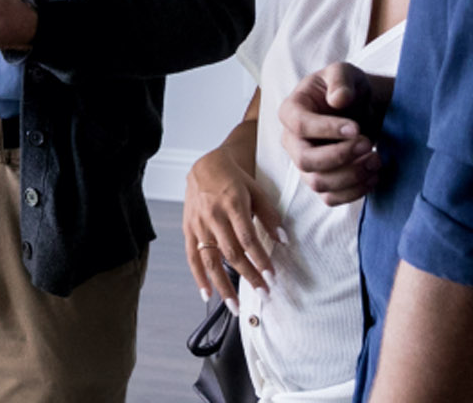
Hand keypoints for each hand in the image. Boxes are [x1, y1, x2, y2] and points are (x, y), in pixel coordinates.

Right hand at [183, 140, 282, 306]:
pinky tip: (208, 294)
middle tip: (263, 293)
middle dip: (248, 276)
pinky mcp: (188, 229)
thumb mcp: (256, 191)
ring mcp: (198, 224)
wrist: (205, 166)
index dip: (260, 260)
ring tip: (236, 307)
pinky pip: (192, 257)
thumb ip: (270, 216)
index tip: (272, 277)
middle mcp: (213, 216)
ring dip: (223, 286)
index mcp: (232, 204)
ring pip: (210, 260)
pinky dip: (199, 277)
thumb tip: (284, 241)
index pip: (248, 239)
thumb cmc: (234, 179)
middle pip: (231, 253)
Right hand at [277, 62, 392, 205]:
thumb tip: (337, 99)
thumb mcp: (345, 73)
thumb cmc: (348, 88)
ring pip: (318, 183)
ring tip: (376, 159)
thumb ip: (340, 80)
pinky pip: (330, 199)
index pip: (299, 125)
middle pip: (305, 160)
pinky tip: (373, 175)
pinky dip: (354, 192)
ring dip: (351, 176)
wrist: (361, 108)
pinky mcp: (320, 181)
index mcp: (291, 110)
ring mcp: (304, 164)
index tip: (356, 127)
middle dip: (340, 156)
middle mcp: (291, 141)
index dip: (327, 129)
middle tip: (367, 143)